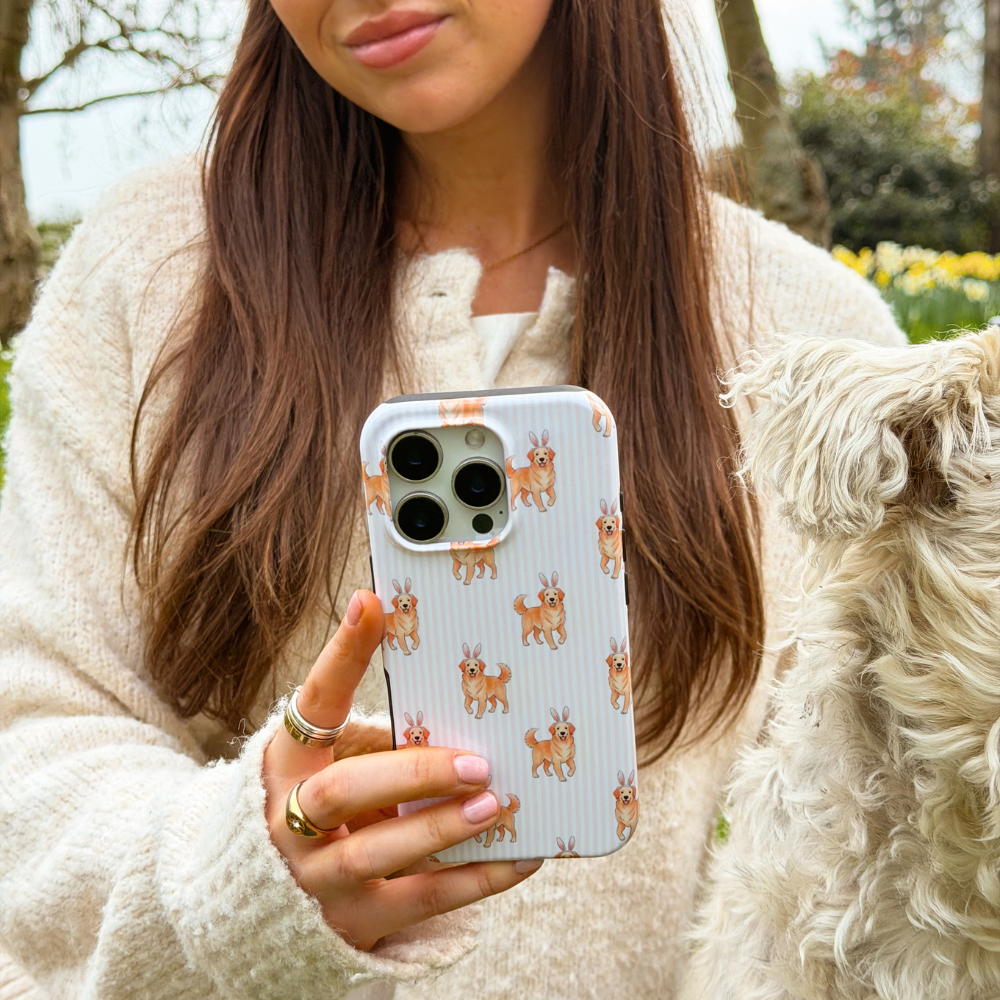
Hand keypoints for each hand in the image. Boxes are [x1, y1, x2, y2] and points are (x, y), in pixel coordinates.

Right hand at [262, 589, 541, 949]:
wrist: (273, 899)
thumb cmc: (330, 804)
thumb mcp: (337, 758)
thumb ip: (384, 728)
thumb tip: (459, 668)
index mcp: (289, 763)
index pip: (314, 701)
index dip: (342, 653)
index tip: (372, 602)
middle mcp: (292, 820)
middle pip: (343, 792)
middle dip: (412, 773)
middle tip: (476, 762)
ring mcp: (320, 877)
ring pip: (377, 854)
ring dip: (441, 828)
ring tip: (496, 805)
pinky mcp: (356, 921)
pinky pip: (420, 903)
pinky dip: (475, 879)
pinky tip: (522, 856)